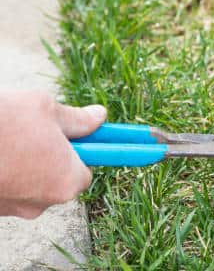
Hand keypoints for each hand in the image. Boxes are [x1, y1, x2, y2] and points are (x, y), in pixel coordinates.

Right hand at [0, 91, 105, 218]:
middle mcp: (41, 203)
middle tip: (36, 131)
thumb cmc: (5, 121)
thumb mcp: (47, 110)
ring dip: (24, 163)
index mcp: (66, 181)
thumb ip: (78, 119)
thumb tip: (99, 116)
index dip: (80, 152)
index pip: (85, 172)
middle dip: (50, 157)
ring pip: (28, 183)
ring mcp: (12, 209)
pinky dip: (3, 171)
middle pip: (56, 180)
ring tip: (8, 138)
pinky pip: (5, 186)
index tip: (77, 139)